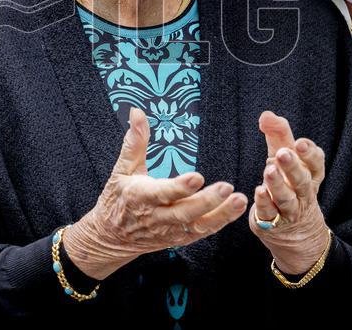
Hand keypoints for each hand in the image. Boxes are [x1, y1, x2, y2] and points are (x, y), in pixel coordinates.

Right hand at [63, 107, 247, 279]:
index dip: (179, 187)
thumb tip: (137, 112)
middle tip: (227, 187)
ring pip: (196, 225)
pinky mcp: (178, 238)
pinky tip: (235, 209)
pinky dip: (219, 222)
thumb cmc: (117, 198)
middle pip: (183, 212)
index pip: (162, 193)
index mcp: (139, 197)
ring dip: (220, 214)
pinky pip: (201, 232)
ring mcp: (168, 230)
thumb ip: (134, 141)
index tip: (198, 177)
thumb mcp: (122, 169)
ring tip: (240, 200)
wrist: (111, 237)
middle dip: (207, 202)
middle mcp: (155, 217)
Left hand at [250, 110, 329, 274]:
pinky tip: (258, 192)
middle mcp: (303, 193)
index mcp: (310, 175)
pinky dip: (264, 204)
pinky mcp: (273, 223)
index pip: (316, 164)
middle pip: (301, 181)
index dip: (309, 154)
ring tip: (269, 171)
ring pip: (286, 199)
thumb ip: (278, 135)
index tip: (300, 143)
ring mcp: (289, 210)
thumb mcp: (286, 158)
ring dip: (278, 185)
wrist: (295, 231)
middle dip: (293, 167)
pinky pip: (270, 214)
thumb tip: (266, 114)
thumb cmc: (289, 183)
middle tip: (283, 153)